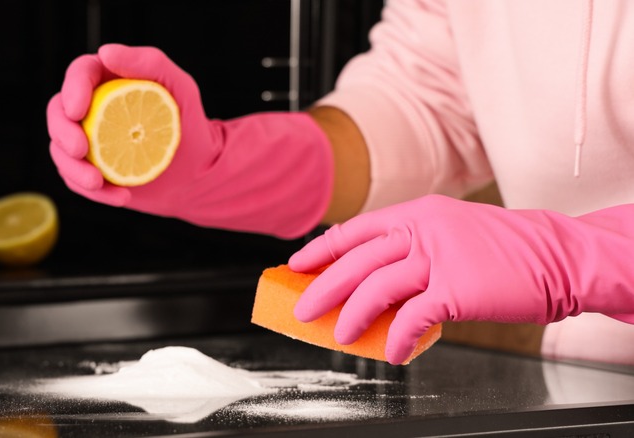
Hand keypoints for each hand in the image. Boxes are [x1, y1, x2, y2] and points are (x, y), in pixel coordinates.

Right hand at [47, 43, 220, 208]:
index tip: (78, 110)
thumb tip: (105, 52)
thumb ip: (150, 63)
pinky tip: (121, 197)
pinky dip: (94, 193)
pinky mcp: (90, 169)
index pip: (79, 74)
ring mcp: (88, 140)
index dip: (72, 89)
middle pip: (57, 112)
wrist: (198, 171)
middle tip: (81, 151)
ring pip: (59, 150)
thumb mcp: (180, 88)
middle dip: (61, 132)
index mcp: (108, 80)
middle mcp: (92, 108)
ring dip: (73, 169)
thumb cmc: (190, 123)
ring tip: (100, 183)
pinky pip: (75, 180)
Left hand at [289, 195, 633, 363]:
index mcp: (418, 212)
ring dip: (352, 315)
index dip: (322, 249)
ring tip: (339, 335)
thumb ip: (411, 251)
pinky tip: (390, 351)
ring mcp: (440, 257)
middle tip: (303, 309)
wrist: (557, 254)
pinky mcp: (457, 288)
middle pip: (357, 260)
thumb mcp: (450, 233)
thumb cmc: (503, 249)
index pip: (356, 230)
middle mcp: (424, 229)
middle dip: (323, 287)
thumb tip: (370, 284)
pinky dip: (396, 337)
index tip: (297, 264)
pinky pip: (413, 318)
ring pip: (376, 287)